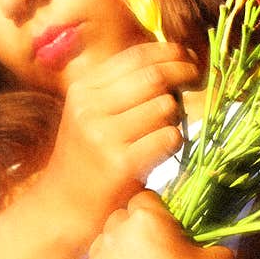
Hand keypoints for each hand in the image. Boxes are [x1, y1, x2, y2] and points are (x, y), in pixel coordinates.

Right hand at [39, 42, 198, 239]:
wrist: (62, 206)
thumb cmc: (88, 155)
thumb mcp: (93, 112)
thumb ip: (123, 85)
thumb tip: (173, 57)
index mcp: (83, 89)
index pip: (136, 56)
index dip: (169, 52)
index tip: (189, 55)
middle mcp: (89, 108)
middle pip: (154, 77)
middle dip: (183, 73)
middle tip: (197, 77)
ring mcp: (103, 136)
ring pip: (165, 106)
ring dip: (175, 115)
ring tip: (164, 127)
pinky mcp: (121, 164)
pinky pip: (168, 137)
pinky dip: (174, 140)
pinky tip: (163, 149)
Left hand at [69, 191, 235, 258]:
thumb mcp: (220, 256)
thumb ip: (200, 234)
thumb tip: (188, 232)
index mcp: (147, 220)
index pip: (145, 199)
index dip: (158, 215)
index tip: (168, 231)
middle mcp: (114, 236)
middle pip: (120, 219)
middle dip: (136, 232)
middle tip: (157, 256)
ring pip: (101, 244)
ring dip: (116, 253)